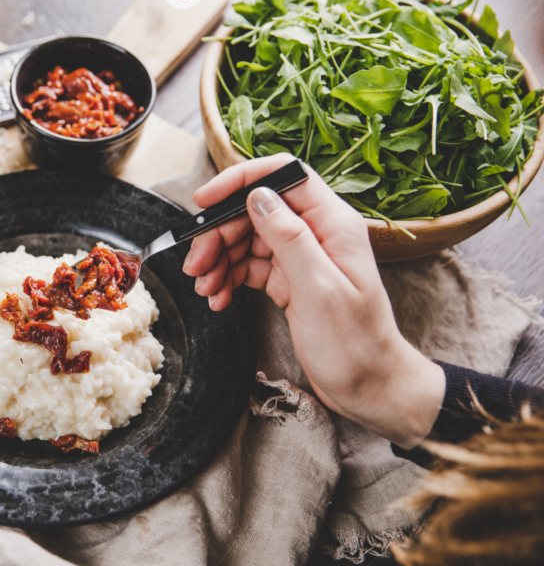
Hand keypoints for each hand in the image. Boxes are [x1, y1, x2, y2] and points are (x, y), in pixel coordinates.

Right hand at [182, 153, 444, 447]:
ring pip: (247, 239)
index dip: (241, 180)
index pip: (284, 176)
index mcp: (333, 224)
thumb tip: (258, 196)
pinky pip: (249, 266)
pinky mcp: (290, 281)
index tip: (205, 200)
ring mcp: (302, 258)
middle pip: (255, 210)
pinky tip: (218, 297)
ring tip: (206, 288)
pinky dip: (229, 278)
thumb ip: (289, 237)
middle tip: (196, 263)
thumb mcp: (319, 289)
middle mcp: (317, 234)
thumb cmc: (355, 346)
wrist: (369, 389)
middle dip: (220, 233)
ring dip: (219, 259)